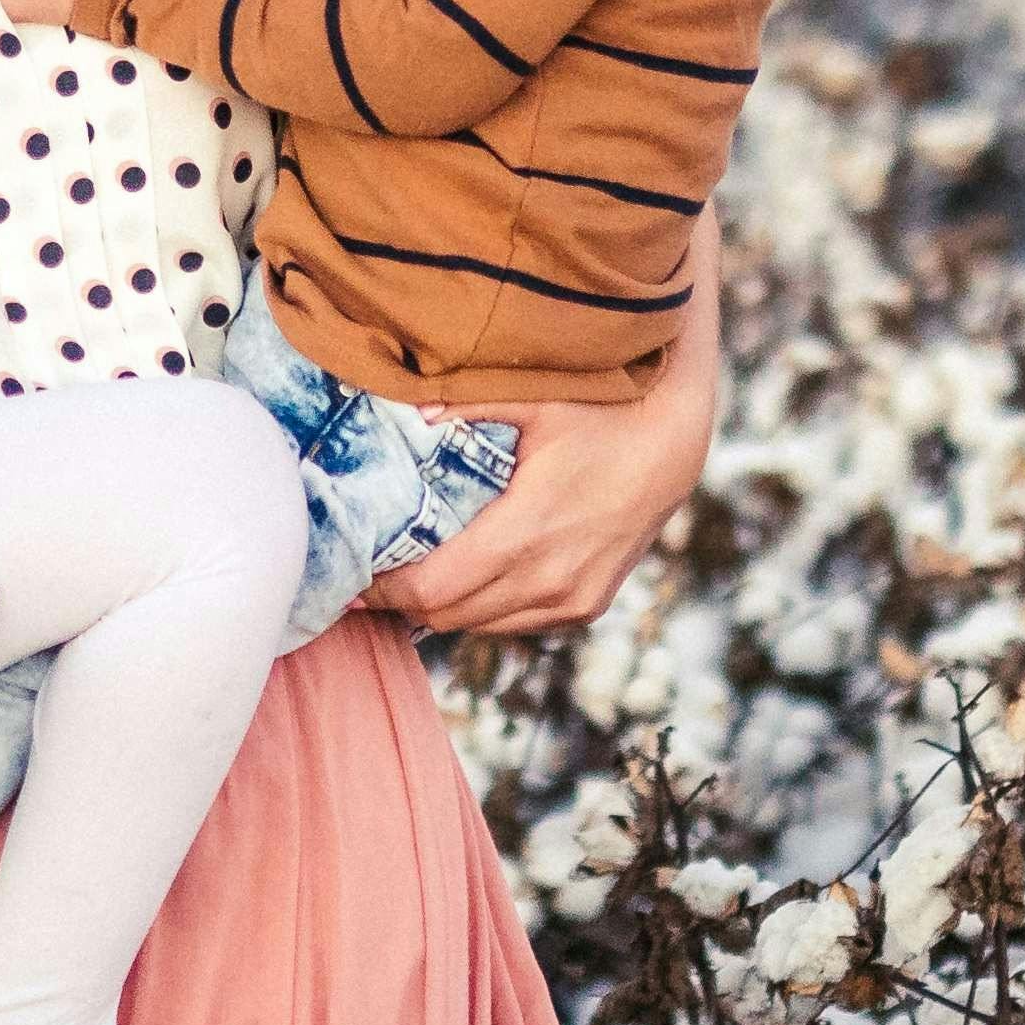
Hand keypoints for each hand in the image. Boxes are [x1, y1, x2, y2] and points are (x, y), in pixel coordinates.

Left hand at [370, 363, 717, 635]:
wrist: (673, 445)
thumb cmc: (601, 412)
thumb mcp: (537, 398)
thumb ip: (470, 403)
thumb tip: (412, 410)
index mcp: (526, 535)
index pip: (431, 590)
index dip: (382, 591)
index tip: (350, 575)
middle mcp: (549, 581)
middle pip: (446, 616)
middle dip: (400, 601)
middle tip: (366, 576)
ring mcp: (570, 600)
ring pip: (478, 626)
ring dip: (441, 607)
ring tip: (407, 577)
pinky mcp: (585, 606)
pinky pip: (514, 622)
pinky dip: (483, 607)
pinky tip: (466, 576)